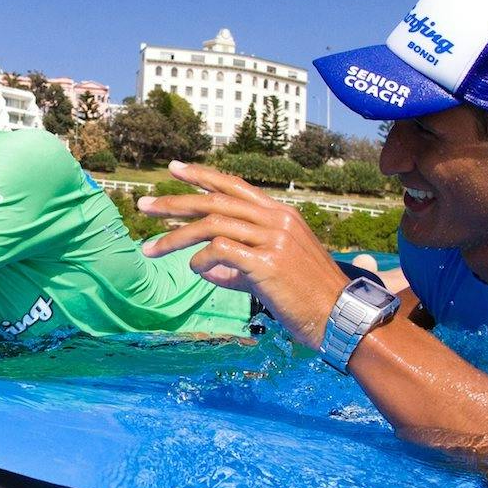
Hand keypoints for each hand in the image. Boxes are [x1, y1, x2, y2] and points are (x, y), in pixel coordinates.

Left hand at [137, 161, 354, 348]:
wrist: (342, 319)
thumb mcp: (273, 272)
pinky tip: (194, 270)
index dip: (202, 175)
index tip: (174, 169)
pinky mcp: (268, 264)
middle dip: (175, 202)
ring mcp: (274, 240)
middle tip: (144, 205)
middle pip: (215, 200)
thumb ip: (237, 266)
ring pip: (212, 224)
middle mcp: (277, 220)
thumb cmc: (308, 299)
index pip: (234, 185)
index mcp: (281, 215)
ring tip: (150, 249)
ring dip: (174, 237)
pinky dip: (200, 259)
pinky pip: (220, 251)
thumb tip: (205, 268)